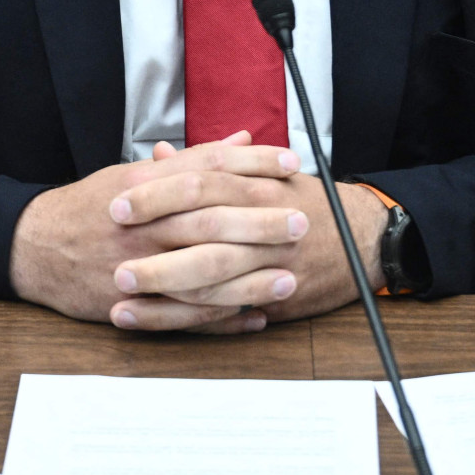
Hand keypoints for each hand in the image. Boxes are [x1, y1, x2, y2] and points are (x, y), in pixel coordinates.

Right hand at [11, 133, 309, 332]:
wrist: (36, 246)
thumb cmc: (92, 206)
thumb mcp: (136, 171)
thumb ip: (192, 159)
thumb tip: (241, 140)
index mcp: (146, 184)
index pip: (207, 168)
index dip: (252, 164)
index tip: (291, 164)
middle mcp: (144, 224)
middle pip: (209, 219)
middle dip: (259, 222)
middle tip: (300, 222)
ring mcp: (139, 266)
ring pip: (200, 274)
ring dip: (247, 280)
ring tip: (288, 279)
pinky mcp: (134, 304)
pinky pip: (183, 316)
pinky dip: (221, 321)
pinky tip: (253, 318)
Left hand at [108, 145, 389, 331]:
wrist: (363, 239)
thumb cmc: (305, 203)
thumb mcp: (262, 174)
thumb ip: (210, 162)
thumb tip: (160, 154)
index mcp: (256, 185)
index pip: (200, 184)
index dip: (156, 195)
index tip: (118, 203)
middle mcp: (264, 222)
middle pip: (202, 232)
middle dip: (154, 244)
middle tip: (111, 251)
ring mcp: (270, 263)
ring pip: (211, 277)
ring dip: (161, 288)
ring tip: (118, 292)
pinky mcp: (272, 297)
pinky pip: (221, 312)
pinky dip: (182, 318)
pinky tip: (147, 319)